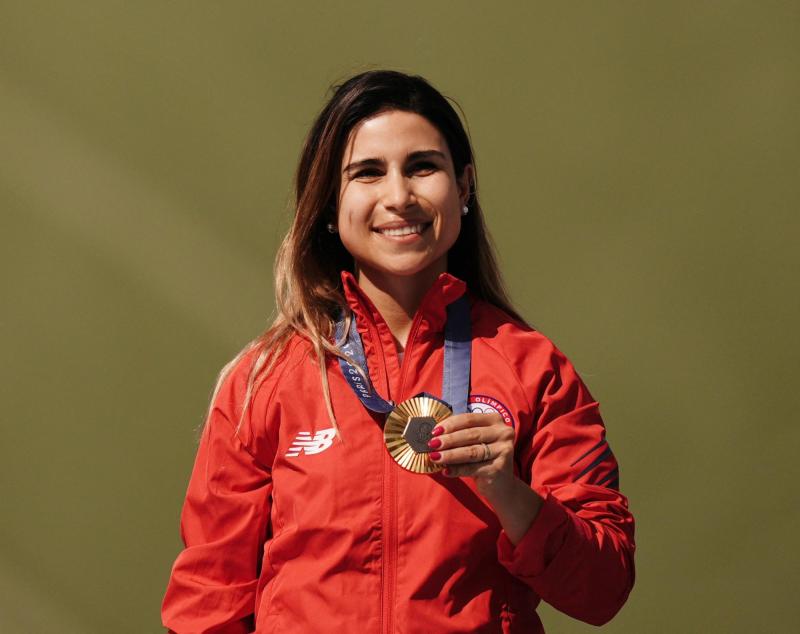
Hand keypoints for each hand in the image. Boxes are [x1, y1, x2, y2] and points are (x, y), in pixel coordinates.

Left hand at [428, 411, 542, 543]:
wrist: (502, 484)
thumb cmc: (483, 458)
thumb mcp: (475, 441)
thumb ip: (459, 434)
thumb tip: (435, 434)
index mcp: (495, 419)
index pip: (469, 418)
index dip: (450, 424)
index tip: (434, 431)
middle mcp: (503, 432)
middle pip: (471, 434)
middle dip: (449, 439)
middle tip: (432, 444)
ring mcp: (504, 450)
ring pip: (472, 451)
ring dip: (450, 455)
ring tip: (435, 457)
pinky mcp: (500, 468)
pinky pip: (473, 468)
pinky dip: (457, 469)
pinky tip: (445, 471)